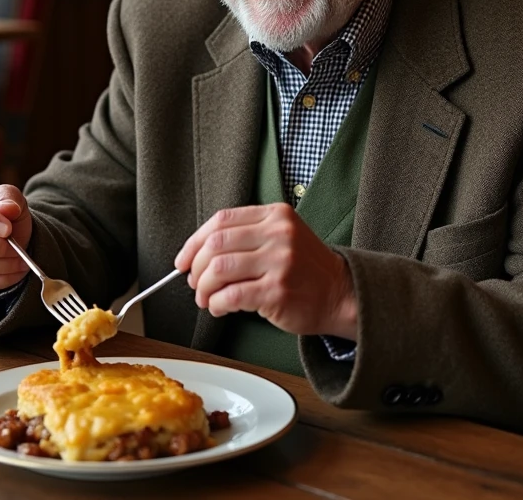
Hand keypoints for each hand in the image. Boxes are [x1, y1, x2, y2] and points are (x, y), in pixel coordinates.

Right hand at [0, 180, 32, 292]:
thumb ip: (9, 197)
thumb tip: (8, 209)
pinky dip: (1, 279)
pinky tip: (15, 271)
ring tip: (22, 259)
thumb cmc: (5, 212)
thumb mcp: (11, 197)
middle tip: (18, 247)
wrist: (7, 235)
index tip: (7, 229)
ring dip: (1, 265)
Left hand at [173, 203, 357, 338]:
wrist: (339, 293)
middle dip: (196, 267)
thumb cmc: (303, 269)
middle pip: (216, 244)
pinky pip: (232, 296)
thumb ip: (245, 237)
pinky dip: (217, 304)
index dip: (194, 242)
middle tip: (194, 283)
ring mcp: (280, 262)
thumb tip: (195, 255)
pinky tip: (219, 308)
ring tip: (206, 298)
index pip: (221, 220)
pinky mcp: (278, 291)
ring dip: (204, 288)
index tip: (183, 260)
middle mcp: (278, 234)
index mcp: (275, 215)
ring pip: (219, 270)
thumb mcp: (280, 237)